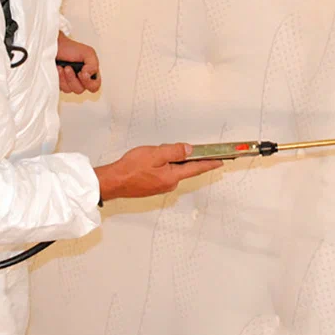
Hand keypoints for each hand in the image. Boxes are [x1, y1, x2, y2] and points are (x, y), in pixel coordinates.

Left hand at [56, 32, 100, 93]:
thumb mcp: (88, 53)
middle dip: (72, 79)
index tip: (81, 73)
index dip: (88, 83)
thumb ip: (93, 65)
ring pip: (69, 90)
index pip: (94, 87)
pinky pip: (60, 88)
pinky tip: (57, 69)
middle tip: (68, 67)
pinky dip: (58, 78)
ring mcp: (69, 83)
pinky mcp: (60, 83)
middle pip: (80, 90)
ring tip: (62, 67)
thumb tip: (88, 75)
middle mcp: (81, 80)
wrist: (55, 47)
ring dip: (64, 78)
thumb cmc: (70, 49)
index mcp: (90, 74)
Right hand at [94, 143, 222, 200]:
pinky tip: (148, 161)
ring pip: (171, 168)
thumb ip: (174, 151)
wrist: (113, 182)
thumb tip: (189, 150)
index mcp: (173, 176)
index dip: (210, 163)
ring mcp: (161, 186)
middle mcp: (170, 184)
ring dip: (166, 159)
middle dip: (178, 155)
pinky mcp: (154, 186)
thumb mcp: (155, 153)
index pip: (197, 168)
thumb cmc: (130, 169)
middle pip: (183, 166)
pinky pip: (163, 172)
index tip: (221, 161)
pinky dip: (160, 164)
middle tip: (163, 148)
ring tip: (150, 154)